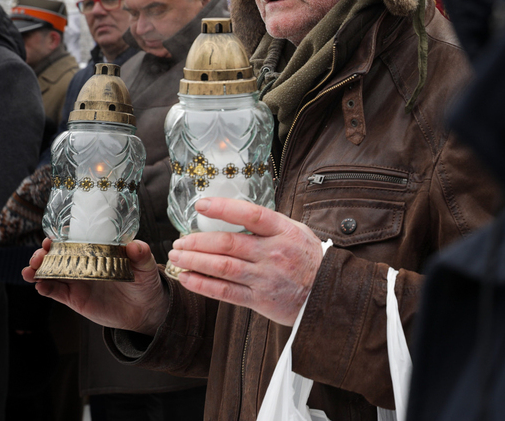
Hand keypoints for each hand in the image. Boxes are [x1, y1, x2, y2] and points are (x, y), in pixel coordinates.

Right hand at [22, 238, 168, 335]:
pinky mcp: (74, 298)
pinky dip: (45, 288)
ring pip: (50, 273)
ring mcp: (77, 280)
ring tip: (30, 271)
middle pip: (56, 255)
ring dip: (37, 270)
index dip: (61, 237)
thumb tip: (135, 246)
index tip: (53, 237)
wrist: (144, 309)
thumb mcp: (146, 267)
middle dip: (43, 253)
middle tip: (40, 254)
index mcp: (98, 251)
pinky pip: (55, 292)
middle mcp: (83, 263)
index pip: (76, 239)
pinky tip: (40, 286)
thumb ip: (142, 255)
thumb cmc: (145, 282)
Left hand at [167, 197, 323, 326]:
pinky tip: (187, 278)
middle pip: (228, 243)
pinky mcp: (259, 299)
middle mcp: (272, 253)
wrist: (328, 293)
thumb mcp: (297, 231)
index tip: (200, 205)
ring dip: (195, 261)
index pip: (249, 214)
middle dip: (197, 241)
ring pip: (222, 267)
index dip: (223, 208)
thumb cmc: (310, 259)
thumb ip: (270, 223)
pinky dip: (203, 285)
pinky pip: (225, 292)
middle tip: (179, 240)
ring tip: (177, 257)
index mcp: (283, 231)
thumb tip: (237, 212)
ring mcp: (265, 277)